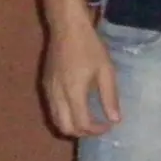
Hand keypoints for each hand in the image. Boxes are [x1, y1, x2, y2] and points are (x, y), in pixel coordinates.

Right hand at [41, 15, 116, 137]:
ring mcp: (49, 91)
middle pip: (65, 128)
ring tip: (88, 120)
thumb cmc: (90, 47)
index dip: (96, 130)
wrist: (67, 27)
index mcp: (74, 92)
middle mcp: (57, 95)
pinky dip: (64, 116)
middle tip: (97, 127)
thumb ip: (110, 97)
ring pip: (56, 120)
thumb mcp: (106, 70)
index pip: (82, 124)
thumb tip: (115, 120)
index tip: (108, 125)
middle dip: (82, 133)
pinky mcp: (45, 85)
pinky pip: (52, 109)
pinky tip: (77, 108)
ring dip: (71, 126)